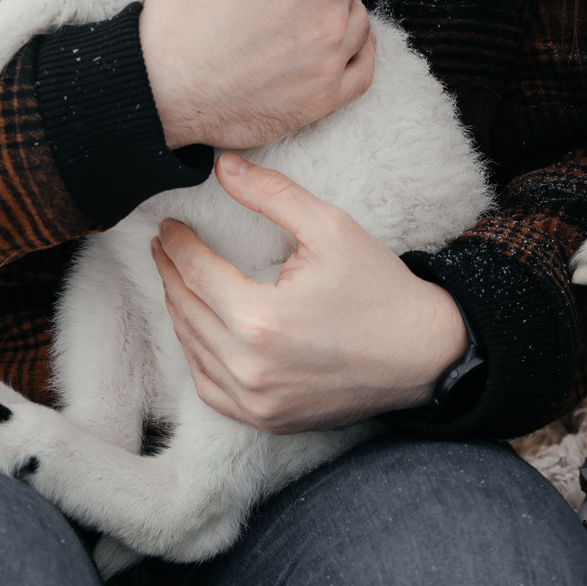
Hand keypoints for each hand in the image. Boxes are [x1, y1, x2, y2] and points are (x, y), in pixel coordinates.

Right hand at [140, 0, 377, 150]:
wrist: (161, 90)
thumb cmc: (182, 20)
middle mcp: (331, 15)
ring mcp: (331, 61)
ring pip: (357, 22)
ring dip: (341, 10)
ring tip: (314, 10)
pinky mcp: (324, 100)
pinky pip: (363, 71)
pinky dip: (361, 53)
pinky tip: (352, 45)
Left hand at [151, 153, 468, 432]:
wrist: (424, 354)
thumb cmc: (379, 289)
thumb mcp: (330, 228)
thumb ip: (271, 193)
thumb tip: (222, 166)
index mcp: (258, 319)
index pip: (195, 273)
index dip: (177, 244)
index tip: (168, 226)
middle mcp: (249, 367)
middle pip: (186, 311)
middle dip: (169, 273)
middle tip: (162, 248)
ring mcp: (256, 402)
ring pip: (192, 351)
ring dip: (179, 312)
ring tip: (177, 281)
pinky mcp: (268, 420)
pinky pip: (211, 389)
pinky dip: (198, 357)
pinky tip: (199, 331)